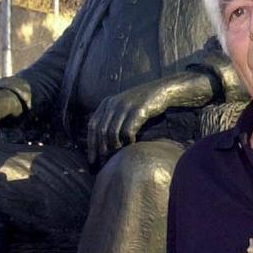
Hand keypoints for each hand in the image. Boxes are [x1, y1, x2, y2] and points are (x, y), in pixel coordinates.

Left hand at [85, 74, 213, 163]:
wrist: (162, 90)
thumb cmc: (143, 103)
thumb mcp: (123, 107)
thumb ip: (112, 118)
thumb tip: (103, 142)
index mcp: (106, 103)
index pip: (92, 125)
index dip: (91, 144)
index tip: (91, 159)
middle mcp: (113, 103)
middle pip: (101, 130)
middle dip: (101, 148)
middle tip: (104, 162)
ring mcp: (125, 106)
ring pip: (113, 132)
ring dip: (115, 147)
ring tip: (118, 155)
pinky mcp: (138, 110)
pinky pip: (128, 131)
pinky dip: (128, 141)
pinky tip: (132, 146)